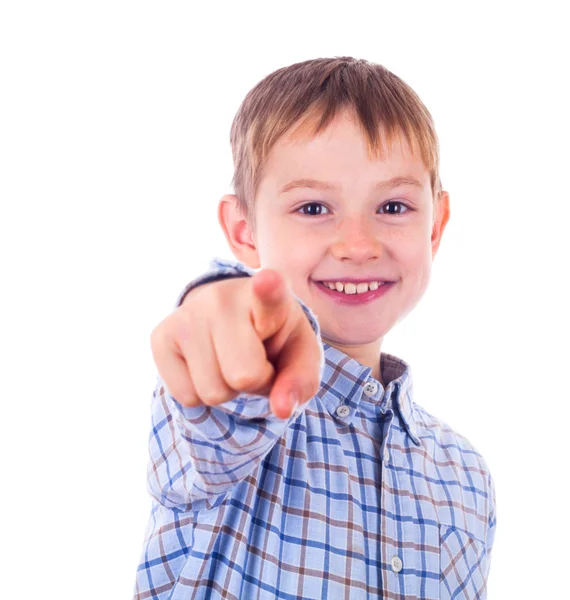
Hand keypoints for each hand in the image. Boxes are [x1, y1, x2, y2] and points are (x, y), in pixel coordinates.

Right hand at [150, 269, 321, 418]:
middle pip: (243, 376)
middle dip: (254, 382)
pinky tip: (207, 364)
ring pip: (211, 392)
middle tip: (255, 360)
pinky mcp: (160, 335)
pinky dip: (200, 393)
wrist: (234, 319)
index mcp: (271, 296)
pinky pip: (185, 396)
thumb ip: (300, 382)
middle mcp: (223, 298)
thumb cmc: (275, 339)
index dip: (269, 289)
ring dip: (226, 389)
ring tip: (231, 360)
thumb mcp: (300, 357)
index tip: (269, 280)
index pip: (269, 294)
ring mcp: (187, 314)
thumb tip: (281, 410)